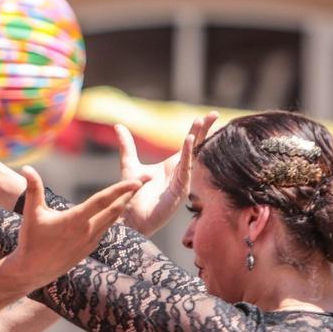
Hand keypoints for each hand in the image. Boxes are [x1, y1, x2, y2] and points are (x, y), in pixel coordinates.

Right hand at [1, 166, 142, 288]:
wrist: (32, 271)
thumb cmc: (30, 240)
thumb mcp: (31, 213)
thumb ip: (33, 189)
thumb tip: (26, 168)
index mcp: (75, 220)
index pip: (102, 200)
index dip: (121, 189)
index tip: (136, 181)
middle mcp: (87, 231)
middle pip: (115, 209)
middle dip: (130, 194)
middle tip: (146, 180)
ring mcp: (90, 241)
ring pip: (112, 220)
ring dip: (124, 205)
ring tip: (135, 192)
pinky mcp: (89, 249)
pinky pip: (105, 230)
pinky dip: (113, 218)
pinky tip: (118, 210)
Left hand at [118, 112, 217, 234]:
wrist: (130, 217)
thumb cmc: (132, 195)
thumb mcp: (129, 164)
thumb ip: (127, 145)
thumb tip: (118, 125)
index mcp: (172, 165)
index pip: (189, 144)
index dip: (197, 130)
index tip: (206, 116)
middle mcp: (180, 172)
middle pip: (196, 147)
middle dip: (205, 131)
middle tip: (214, 114)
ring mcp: (181, 181)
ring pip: (192, 156)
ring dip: (197, 139)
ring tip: (201, 121)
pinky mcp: (180, 191)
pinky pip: (185, 170)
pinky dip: (187, 155)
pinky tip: (189, 141)